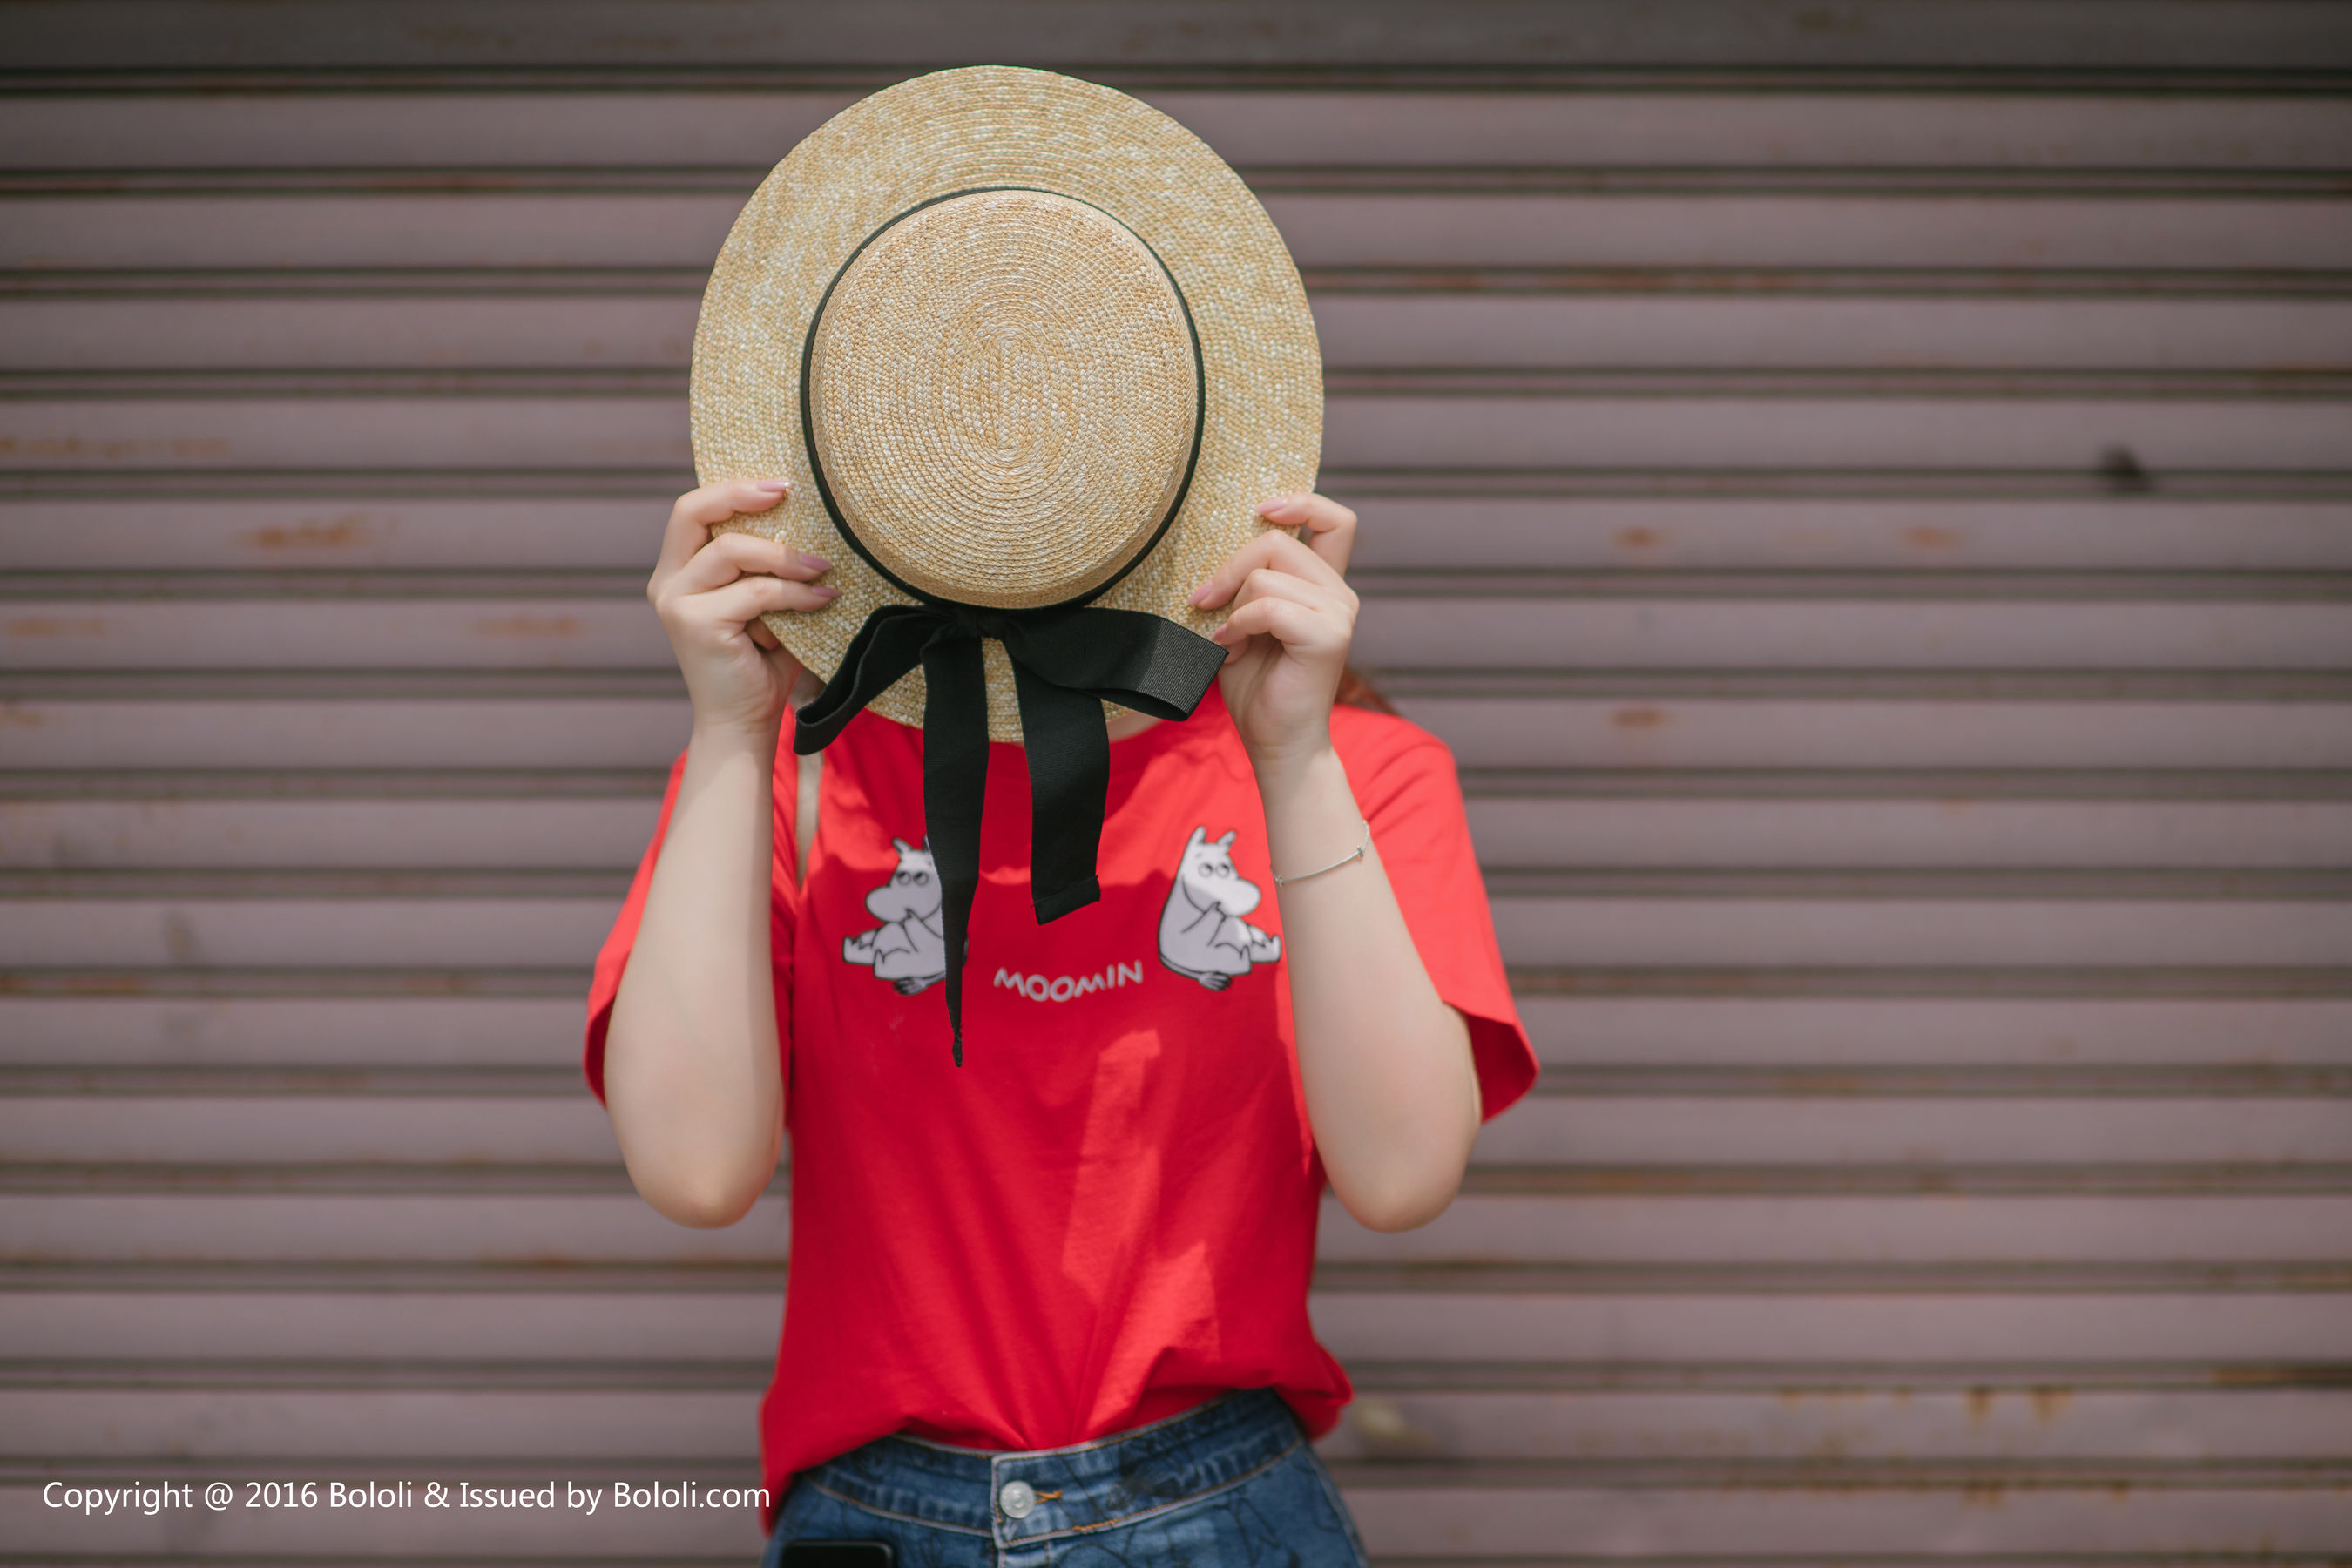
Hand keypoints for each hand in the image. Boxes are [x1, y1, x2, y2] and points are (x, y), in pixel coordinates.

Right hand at [647, 479, 836, 734]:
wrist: (744, 724)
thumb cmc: (763, 662)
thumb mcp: (765, 602)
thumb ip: (768, 566)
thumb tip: (812, 518)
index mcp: (679, 571)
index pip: (692, 510)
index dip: (732, 488)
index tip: (781, 484)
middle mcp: (668, 581)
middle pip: (691, 512)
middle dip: (741, 494)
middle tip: (790, 493)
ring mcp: (676, 602)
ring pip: (732, 551)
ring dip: (785, 556)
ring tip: (823, 569)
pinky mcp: (695, 624)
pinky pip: (755, 592)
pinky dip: (794, 593)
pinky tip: (823, 599)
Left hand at [1189, 492, 1358, 771]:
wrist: (1276, 742)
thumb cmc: (1256, 686)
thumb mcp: (1243, 622)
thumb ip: (1245, 584)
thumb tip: (1215, 544)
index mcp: (1323, 586)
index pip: (1335, 521)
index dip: (1301, 501)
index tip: (1261, 509)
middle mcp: (1338, 594)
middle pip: (1278, 540)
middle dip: (1230, 566)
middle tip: (1203, 599)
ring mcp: (1338, 614)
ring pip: (1266, 574)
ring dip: (1231, 605)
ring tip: (1225, 639)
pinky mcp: (1329, 637)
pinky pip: (1267, 606)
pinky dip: (1238, 625)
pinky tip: (1229, 648)